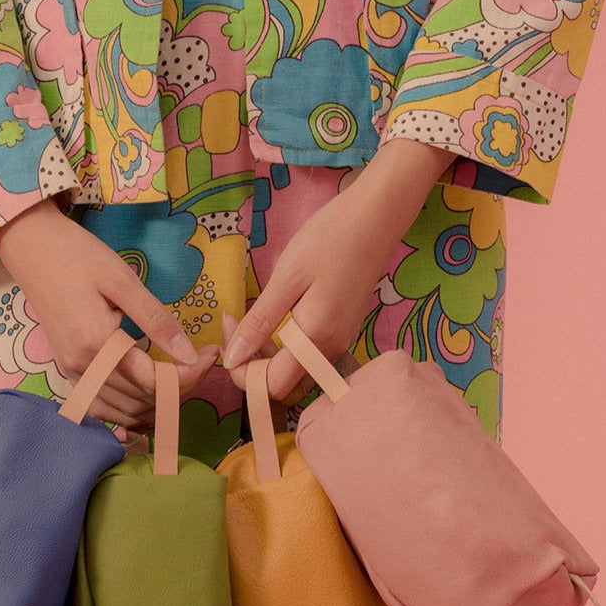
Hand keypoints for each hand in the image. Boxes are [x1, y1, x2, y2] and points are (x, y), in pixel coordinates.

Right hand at [0, 198, 219, 429]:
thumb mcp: (123, 280)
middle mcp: (82, 367)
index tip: (211, 355)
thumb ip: (156, 320)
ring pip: (124, 412)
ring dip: (157, 404)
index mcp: (97, 343)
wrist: (32, 250)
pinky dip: (129, 411)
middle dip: (179, 389)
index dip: (189, 376)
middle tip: (200, 364)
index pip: (154, 381)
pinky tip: (148, 400)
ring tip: (180, 378)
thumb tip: (188, 354)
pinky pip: (102, 408)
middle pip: (142, 401)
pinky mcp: (68, 372)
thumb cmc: (77, 256)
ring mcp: (72, 373)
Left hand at [221, 138, 456, 399]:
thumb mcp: (286, 278)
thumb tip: (232, 358)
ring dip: (267, 358)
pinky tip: (275, 319)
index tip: (230, 335)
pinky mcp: (341, 334)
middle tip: (237, 325)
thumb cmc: (329, 239)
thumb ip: (259, 322)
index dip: (242, 372)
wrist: (376, 218)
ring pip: (294, 374)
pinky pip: (306, 359)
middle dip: (253, 367)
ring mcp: (339, 344)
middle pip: (282, 387)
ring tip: (254, 320)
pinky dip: (284, 349)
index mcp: (315, 341)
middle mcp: (330, 352)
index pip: (270, 387)